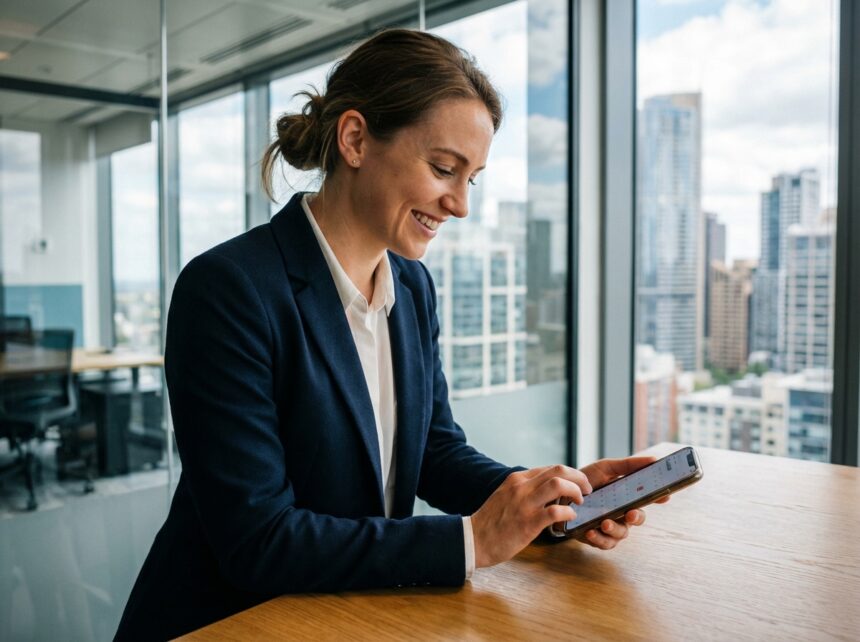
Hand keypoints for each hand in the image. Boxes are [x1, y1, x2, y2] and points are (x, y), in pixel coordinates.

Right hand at [471, 465, 592, 567]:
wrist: (473, 539)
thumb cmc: (491, 522)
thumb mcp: (505, 496)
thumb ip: (523, 491)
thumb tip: (545, 492)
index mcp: (517, 479)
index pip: (550, 468)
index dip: (569, 475)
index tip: (577, 485)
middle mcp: (521, 487)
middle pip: (558, 470)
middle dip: (579, 478)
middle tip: (587, 489)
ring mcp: (524, 504)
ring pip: (559, 485)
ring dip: (576, 491)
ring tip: (581, 502)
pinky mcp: (528, 523)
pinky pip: (555, 511)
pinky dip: (568, 512)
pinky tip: (569, 518)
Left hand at [576, 456, 670, 549]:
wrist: (560, 492)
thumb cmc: (585, 480)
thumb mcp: (606, 468)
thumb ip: (628, 465)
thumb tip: (653, 460)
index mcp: (627, 496)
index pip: (647, 498)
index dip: (659, 497)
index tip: (665, 496)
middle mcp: (622, 513)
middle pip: (638, 519)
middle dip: (637, 517)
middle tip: (630, 513)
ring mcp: (610, 526)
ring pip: (622, 534)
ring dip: (615, 529)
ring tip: (605, 523)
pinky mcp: (596, 537)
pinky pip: (604, 543)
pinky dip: (598, 539)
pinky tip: (590, 531)